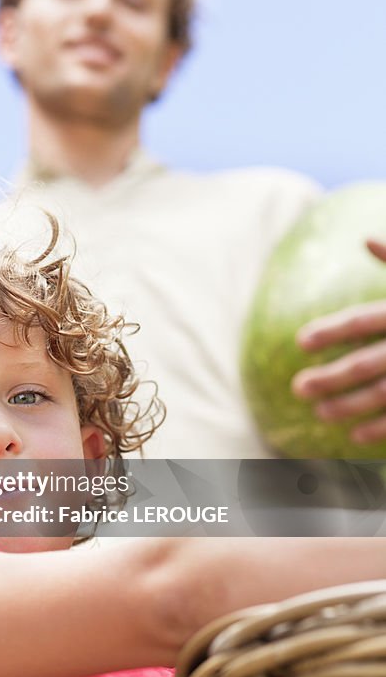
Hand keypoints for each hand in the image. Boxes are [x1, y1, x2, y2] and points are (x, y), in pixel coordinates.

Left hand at [291, 240, 385, 443]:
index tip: (300, 342)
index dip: (330, 330)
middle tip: (298, 387)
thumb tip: (367, 239)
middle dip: (329, 377)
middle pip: (364, 363)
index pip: (361, 321)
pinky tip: (356, 436)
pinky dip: (381, 428)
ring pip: (381, 393)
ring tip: (320, 412)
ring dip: (349, 406)